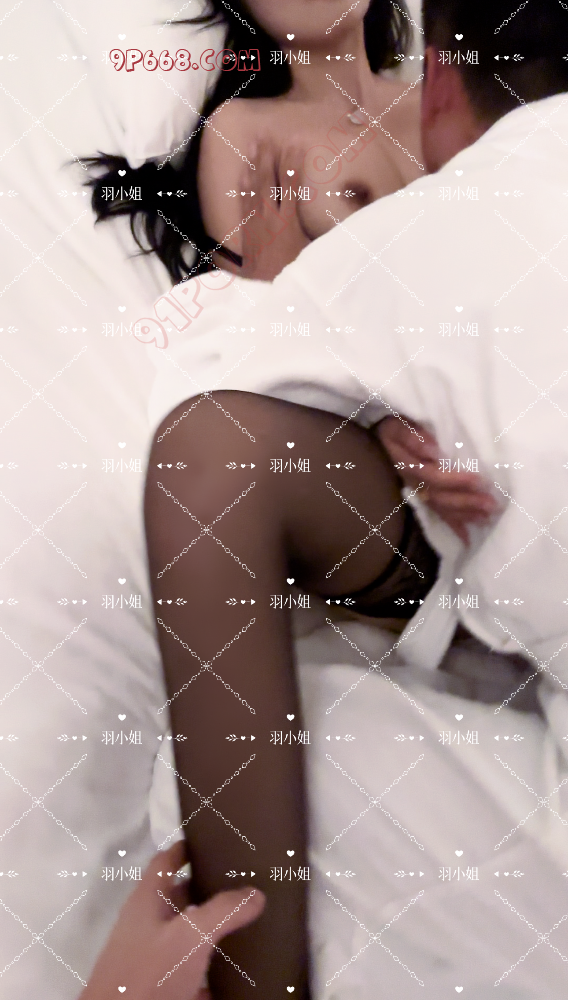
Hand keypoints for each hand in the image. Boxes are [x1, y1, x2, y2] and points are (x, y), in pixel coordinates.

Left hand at [81, 842, 264, 999]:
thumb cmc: (149, 973)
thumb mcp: (191, 935)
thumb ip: (223, 911)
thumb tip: (255, 892)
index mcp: (147, 901)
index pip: (166, 861)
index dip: (187, 848)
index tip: (214, 840)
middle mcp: (146, 925)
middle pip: (179, 898)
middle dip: (208, 891)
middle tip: (244, 883)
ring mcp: (151, 959)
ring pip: (186, 938)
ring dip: (212, 933)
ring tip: (247, 925)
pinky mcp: (160, 989)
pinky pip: (191, 976)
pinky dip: (211, 975)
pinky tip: (235, 976)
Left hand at [239, 142, 311, 280]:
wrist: (266, 291)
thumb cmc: (294, 273)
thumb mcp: (312, 253)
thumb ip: (321, 234)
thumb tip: (342, 222)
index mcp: (289, 222)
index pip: (291, 186)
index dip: (293, 164)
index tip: (295, 145)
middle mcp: (270, 218)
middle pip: (269, 181)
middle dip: (270, 157)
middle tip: (269, 137)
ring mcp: (255, 223)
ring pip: (254, 188)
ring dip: (254, 166)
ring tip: (255, 146)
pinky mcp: (246, 230)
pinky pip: (243, 203)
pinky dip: (243, 186)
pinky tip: (242, 173)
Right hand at [376, 416, 497, 544]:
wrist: (374, 442)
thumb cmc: (390, 430)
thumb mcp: (396, 427)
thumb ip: (412, 437)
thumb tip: (434, 450)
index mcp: (407, 466)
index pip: (433, 476)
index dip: (455, 480)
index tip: (479, 481)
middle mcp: (412, 484)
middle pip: (440, 497)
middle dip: (466, 502)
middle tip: (491, 505)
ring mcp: (416, 494)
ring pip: (441, 508)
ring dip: (464, 514)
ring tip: (487, 517)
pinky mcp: (420, 499)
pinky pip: (436, 515)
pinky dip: (452, 526)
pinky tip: (467, 537)